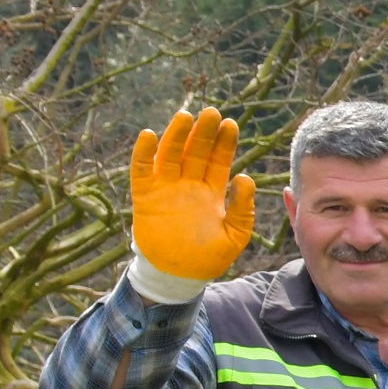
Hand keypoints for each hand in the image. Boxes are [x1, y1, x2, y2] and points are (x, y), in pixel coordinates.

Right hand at [129, 109, 255, 283]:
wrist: (179, 276)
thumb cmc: (208, 257)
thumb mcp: (235, 235)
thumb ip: (242, 209)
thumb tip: (245, 177)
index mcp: (211, 191)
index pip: (218, 160)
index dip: (224, 142)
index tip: (230, 124)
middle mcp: (188, 185)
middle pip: (195, 151)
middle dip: (203, 132)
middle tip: (211, 112)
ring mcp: (165, 188)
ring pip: (170, 155)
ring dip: (176, 135)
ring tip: (184, 116)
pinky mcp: (145, 196)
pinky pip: (141, 170)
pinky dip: (143, 153)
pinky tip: (149, 136)